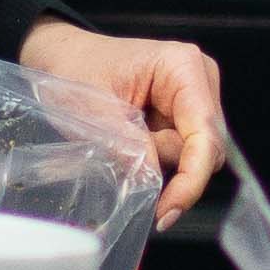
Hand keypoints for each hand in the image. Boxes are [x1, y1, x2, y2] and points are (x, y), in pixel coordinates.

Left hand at [18, 23, 229, 219]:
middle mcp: (198, 80)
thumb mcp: (93, 112)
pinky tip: (133, 147)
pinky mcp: (183, 116)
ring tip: (122, 141)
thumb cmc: (74, 71)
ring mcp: (193, 99)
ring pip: (194, 156)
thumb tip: (154, 180)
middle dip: (170, 168)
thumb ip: (128, 147)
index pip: (205, 135)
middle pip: (206, 150)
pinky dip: (156, 160)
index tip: (168, 210)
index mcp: (183, 67)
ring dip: (158, 162)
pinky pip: (181, 154)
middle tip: (126, 160)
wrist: (63, 59)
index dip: (191, 178)